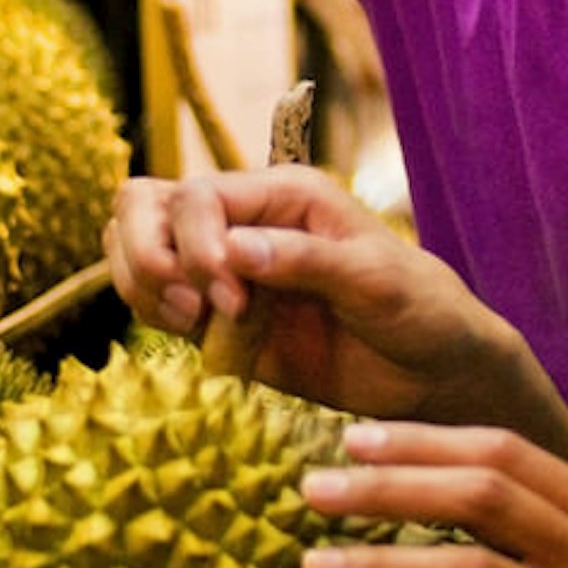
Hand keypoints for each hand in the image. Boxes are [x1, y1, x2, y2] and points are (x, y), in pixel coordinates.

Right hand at [107, 165, 504, 421]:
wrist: (432, 372)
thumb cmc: (420, 310)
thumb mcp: (375, 279)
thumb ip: (305, 260)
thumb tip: (234, 250)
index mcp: (284, 194)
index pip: (198, 196)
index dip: (194, 244)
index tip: (229, 298)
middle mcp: (245, 221)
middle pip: (144, 205)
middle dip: (151, 257)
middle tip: (197, 309)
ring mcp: (224, 268)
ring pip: (135, 247)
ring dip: (145, 286)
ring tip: (196, 324)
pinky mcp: (217, 316)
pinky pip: (153, 299)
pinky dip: (155, 316)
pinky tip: (200, 339)